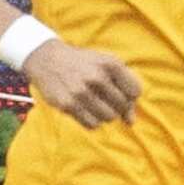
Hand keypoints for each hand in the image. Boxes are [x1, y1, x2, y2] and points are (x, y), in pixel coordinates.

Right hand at [25, 41, 139, 127]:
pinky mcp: (67, 104)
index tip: (120, 93)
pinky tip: (86, 110)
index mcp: (111, 64)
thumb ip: (125, 89)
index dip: (130, 96)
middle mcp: (97, 77)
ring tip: (96, 104)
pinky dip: (92, 121)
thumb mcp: (108, 65)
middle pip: (122, 106)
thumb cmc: (85, 64)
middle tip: (106, 99)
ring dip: (105, 115)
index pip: (135, 92)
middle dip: (118, 106)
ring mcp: (81, 91)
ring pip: (108, 117)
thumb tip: (131, 122)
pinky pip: (91, 125)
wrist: (48, 60)